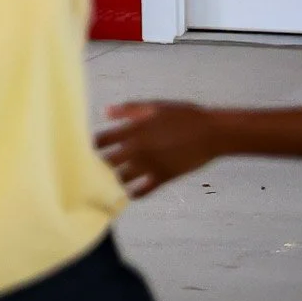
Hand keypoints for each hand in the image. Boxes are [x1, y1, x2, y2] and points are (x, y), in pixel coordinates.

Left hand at [96, 101, 223, 197]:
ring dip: (113, 181)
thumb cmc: (183, 116)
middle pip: (106, 162)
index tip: (90, 149)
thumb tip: (105, 112)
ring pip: (121, 179)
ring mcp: (150, 165)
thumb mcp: (154, 106)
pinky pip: (143, 191)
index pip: (100, 141)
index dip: (92, 146)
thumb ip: (128, 110)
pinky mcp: (163, 177)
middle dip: (97, 165)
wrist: (211, 132)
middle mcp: (137, 149)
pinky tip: (129, 193)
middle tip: (93, 169)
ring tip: (107, 182)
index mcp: (132, 130)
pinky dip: (134, 193)